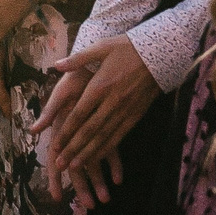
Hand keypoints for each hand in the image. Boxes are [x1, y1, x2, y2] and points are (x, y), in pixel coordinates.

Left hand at [37, 37, 156, 196]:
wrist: (160, 53)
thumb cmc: (127, 48)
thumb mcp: (101, 47)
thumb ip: (78, 58)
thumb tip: (56, 65)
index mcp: (100, 86)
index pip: (79, 114)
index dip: (66, 132)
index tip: (55, 145)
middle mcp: (112, 102)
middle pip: (90, 131)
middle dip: (74, 149)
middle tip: (60, 164)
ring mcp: (125, 110)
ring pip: (104, 137)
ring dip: (89, 154)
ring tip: (75, 168)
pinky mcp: (136, 115)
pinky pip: (119, 135)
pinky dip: (108, 149)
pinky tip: (98, 158)